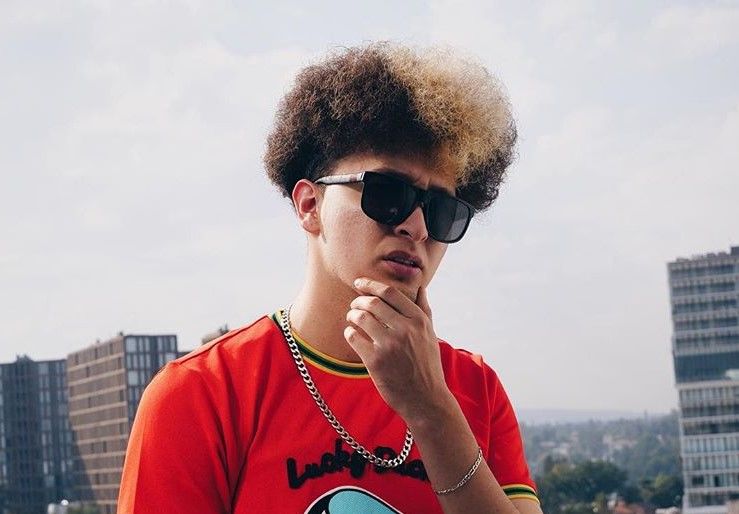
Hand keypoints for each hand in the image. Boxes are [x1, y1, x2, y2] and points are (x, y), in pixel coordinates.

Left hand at [345, 277, 452, 423]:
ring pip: (360, 318)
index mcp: (418, 321)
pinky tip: (352, 334)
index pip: (390, 293)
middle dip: (358, 300)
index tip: (360, 283)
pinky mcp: (375, 361)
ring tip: (352, 318)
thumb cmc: (427, 366)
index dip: (371, 284)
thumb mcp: (430, 335)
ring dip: (352, 315)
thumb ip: (424, 310)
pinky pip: (353, 337)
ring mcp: (389, 346)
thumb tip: (420, 288)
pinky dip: (349, 333)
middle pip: (372, 303)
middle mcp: (405, 330)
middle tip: (354, 304)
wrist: (426, 400)